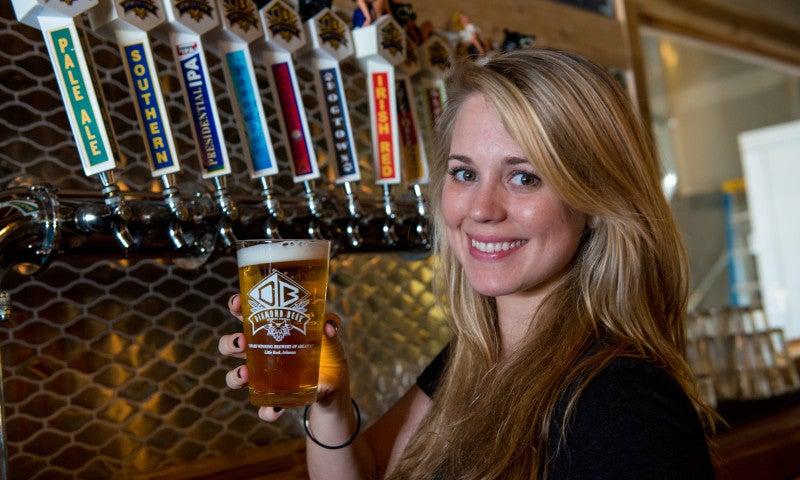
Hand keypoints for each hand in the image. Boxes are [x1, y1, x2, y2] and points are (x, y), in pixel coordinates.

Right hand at [218, 294, 350, 421]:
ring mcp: (264, 377)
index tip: (236, 304)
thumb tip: (329, 326)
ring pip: (236, 377)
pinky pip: (263, 408)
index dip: (236, 307)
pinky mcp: (274, 398)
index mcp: (271, 330)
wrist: (334, 385)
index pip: (247, 315)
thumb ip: (331, 325)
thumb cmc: (326, 352)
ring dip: (235, 375)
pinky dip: (266, 410)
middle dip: (229, 343)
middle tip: (241, 341)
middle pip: (232, 345)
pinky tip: (274, 409)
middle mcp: (261, 352)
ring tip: (245, 373)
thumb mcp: (330, 337)